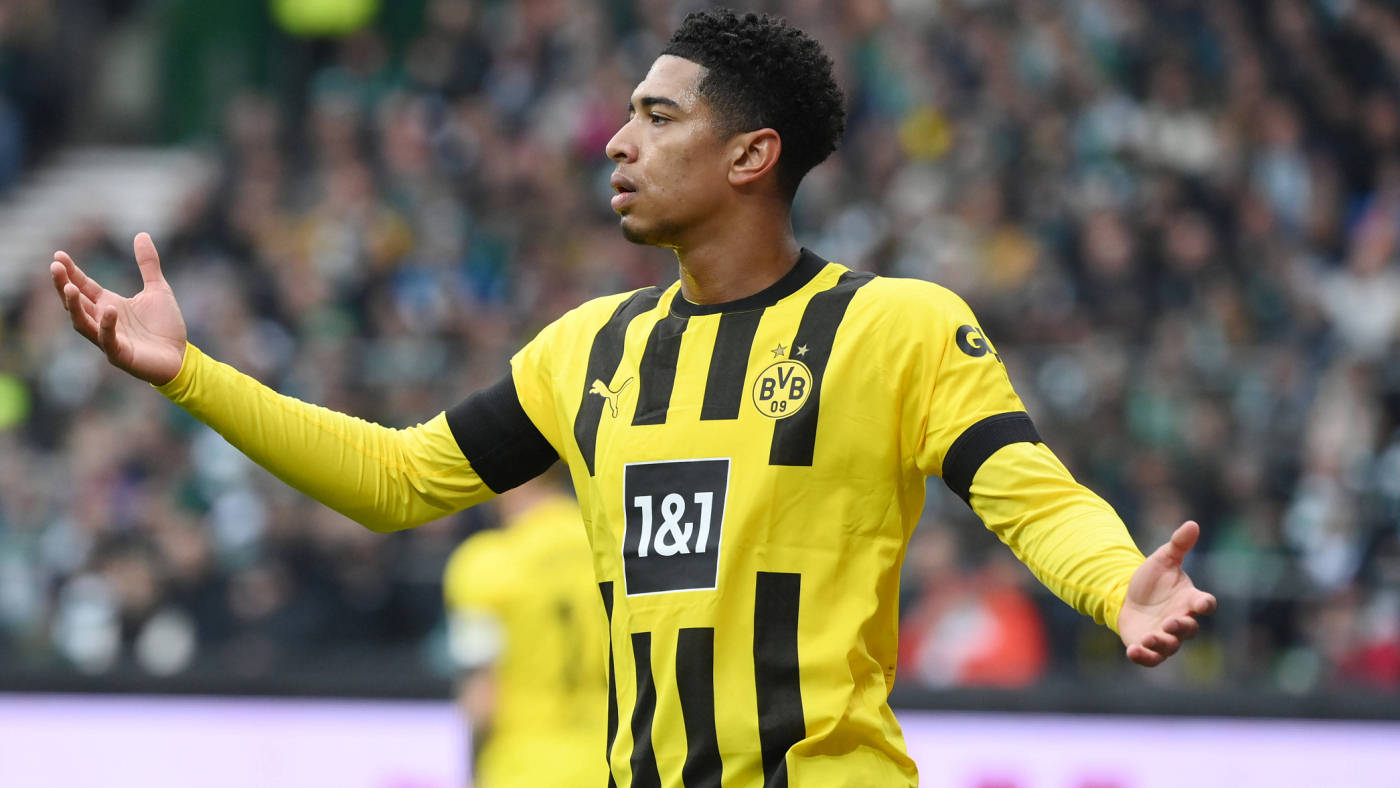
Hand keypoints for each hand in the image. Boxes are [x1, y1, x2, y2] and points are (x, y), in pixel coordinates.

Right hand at [50, 233, 186, 385]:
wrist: (180, 356)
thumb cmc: (165, 326)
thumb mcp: (158, 289)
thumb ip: (148, 264)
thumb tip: (142, 234)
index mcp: (108, 304)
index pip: (83, 286)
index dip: (70, 272)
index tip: (58, 256)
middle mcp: (103, 320)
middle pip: (75, 303)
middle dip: (63, 286)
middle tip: (55, 268)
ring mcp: (108, 339)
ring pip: (83, 323)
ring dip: (75, 307)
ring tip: (70, 288)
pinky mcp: (120, 354)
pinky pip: (107, 340)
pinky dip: (106, 326)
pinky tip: (109, 310)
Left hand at [1117, 520, 1216, 666]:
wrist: (1127, 596)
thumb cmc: (1152, 580)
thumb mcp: (1163, 559)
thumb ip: (1178, 545)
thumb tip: (1192, 523)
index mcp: (1189, 600)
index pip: (1205, 604)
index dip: (1205, 604)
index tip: (1203, 603)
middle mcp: (1181, 620)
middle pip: (1189, 629)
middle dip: (1182, 627)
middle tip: (1171, 622)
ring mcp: (1165, 636)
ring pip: (1170, 646)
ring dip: (1162, 643)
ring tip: (1150, 638)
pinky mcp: (1147, 647)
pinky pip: (1150, 658)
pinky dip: (1144, 657)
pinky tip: (1133, 652)